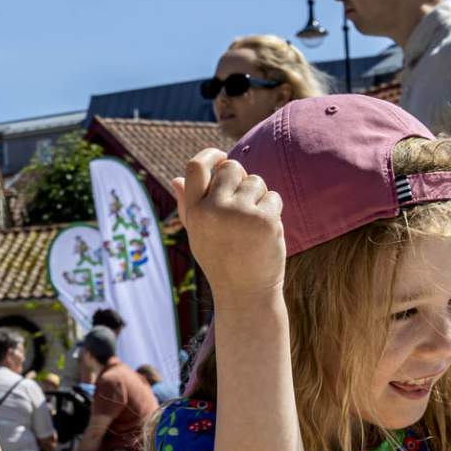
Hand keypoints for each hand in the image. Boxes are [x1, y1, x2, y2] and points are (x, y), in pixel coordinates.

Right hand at [172, 149, 284, 302]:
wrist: (246, 295)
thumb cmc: (222, 263)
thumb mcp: (199, 235)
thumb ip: (188, 207)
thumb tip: (176, 178)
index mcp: (194, 212)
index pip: (196, 167)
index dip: (210, 155)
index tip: (221, 157)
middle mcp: (213, 210)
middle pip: (231, 168)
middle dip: (241, 181)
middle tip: (244, 208)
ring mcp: (239, 214)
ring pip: (255, 181)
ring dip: (259, 198)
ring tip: (252, 226)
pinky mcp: (264, 220)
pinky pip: (273, 197)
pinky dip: (274, 211)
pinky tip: (266, 233)